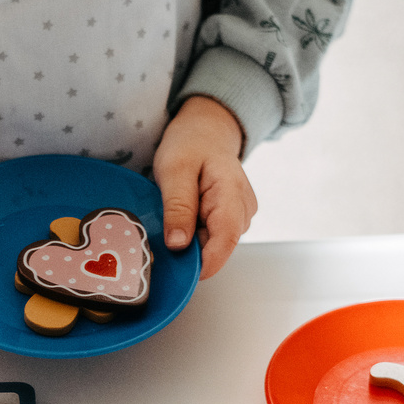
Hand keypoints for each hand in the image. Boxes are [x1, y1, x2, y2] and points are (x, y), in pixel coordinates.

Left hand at [152, 96, 256, 279]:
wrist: (205, 131)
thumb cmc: (190, 144)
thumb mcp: (174, 170)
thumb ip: (178, 207)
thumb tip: (178, 245)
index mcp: (232, 194)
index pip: (225, 241)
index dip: (204, 263)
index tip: (179, 272)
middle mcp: (243, 210)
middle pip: (217, 247)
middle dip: (190, 253)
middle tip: (159, 241)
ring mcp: (239, 217)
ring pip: (212, 245)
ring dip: (189, 244)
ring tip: (170, 222)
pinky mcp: (230, 220)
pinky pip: (210, 239)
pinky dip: (192, 237)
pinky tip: (179, 222)